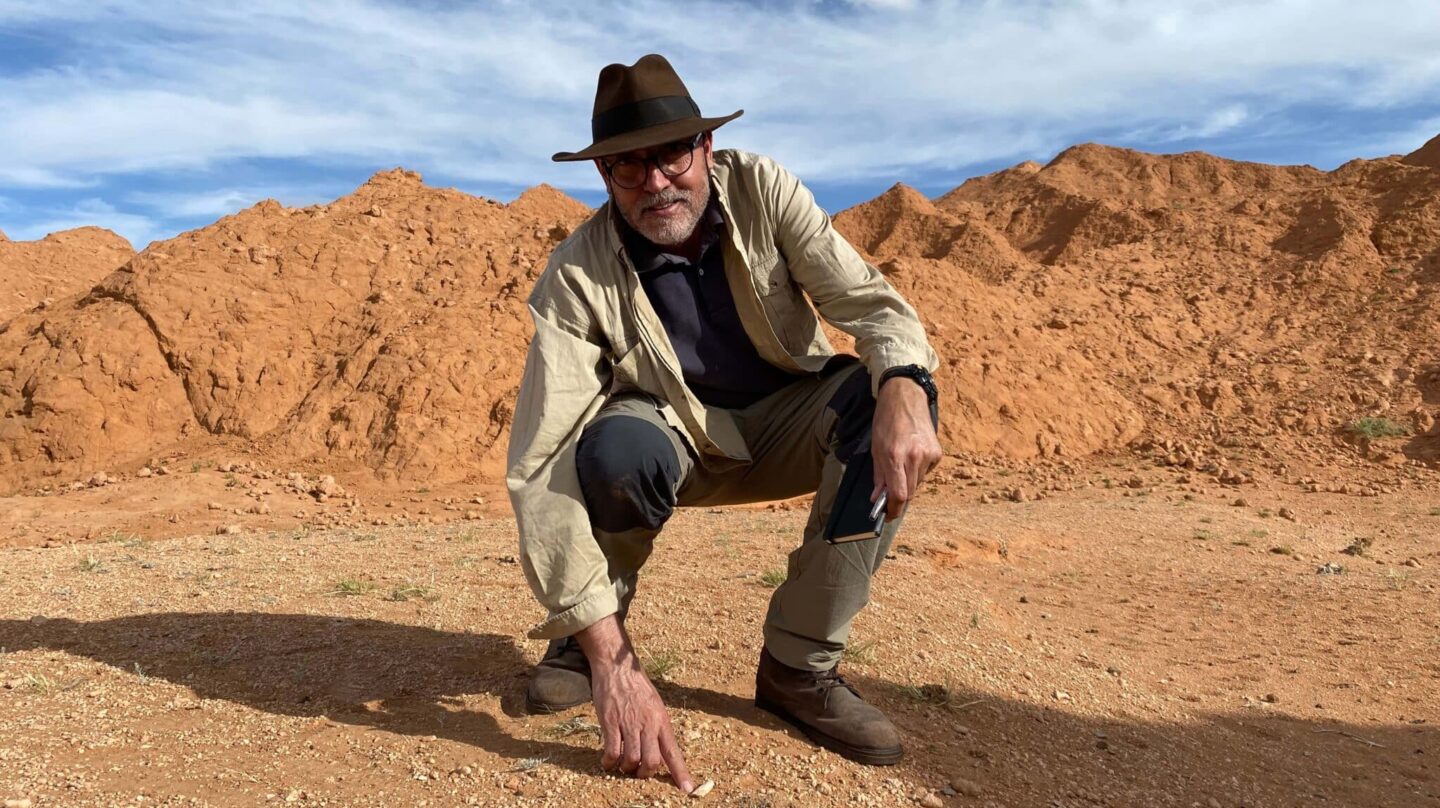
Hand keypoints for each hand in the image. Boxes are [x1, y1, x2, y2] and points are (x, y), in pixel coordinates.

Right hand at [575, 615, 694, 791]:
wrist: (617, 668)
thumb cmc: (636, 686)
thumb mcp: (655, 704)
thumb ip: (657, 726)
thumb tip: (661, 748)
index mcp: (662, 721)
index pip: (674, 752)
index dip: (680, 773)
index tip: (687, 790)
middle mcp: (648, 724)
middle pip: (653, 761)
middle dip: (646, 773)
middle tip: (639, 772)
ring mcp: (629, 724)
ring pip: (632, 759)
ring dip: (627, 768)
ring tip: (623, 766)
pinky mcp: (610, 723)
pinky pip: (612, 751)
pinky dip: (610, 762)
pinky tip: (607, 761)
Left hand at [871, 375, 941, 518]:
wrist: (905, 397)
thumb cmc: (886, 421)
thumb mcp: (876, 448)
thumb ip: (878, 475)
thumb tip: (878, 497)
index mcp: (895, 456)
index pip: (899, 494)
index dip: (894, 509)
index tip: (889, 515)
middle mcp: (914, 457)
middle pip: (910, 492)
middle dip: (899, 498)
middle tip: (890, 497)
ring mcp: (928, 454)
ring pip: (918, 483)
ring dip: (908, 482)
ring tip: (900, 466)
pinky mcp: (937, 452)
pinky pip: (927, 471)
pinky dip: (918, 471)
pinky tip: (912, 457)